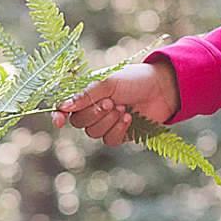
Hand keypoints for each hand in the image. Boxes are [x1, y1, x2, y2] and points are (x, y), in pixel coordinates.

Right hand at [54, 58, 179, 147]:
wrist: (162, 89)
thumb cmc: (133, 79)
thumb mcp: (107, 82)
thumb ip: (85, 95)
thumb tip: (63, 107)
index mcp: (87, 94)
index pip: (65, 108)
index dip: (59, 115)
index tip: (59, 121)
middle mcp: (93, 109)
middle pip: (78, 122)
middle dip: (93, 114)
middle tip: (110, 102)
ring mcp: (106, 123)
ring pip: (93, 133)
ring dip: (108, 121)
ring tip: (122, 108)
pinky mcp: (120, 134)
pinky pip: (110, 140)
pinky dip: (118, 129)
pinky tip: (129, 117)